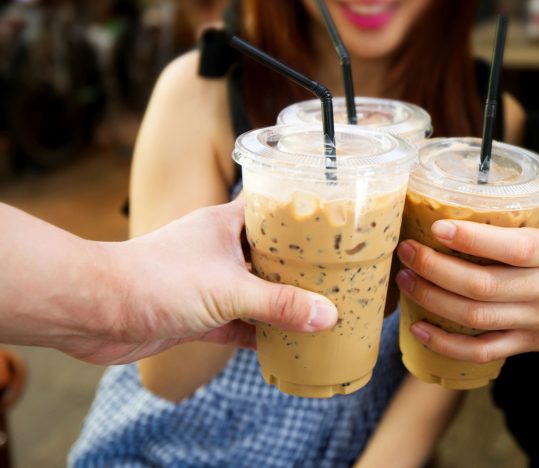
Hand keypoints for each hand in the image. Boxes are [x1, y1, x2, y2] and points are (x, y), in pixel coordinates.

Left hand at [69, 199, 337, 363]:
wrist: (97, 311)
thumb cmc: (156, 280)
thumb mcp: (229, 289)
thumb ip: (279, 303)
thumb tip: (327, 315)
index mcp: (225, 225)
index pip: (270, 210)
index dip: (299, 216)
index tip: (332, 227)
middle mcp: (217, 250)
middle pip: (267, 254)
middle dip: (296, 267)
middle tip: (335, 275)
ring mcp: (207, 283)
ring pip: (253, 291)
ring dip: (279, 303)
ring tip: (318, 310)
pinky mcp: (196, 314)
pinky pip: (237, 322)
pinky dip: (258, 333)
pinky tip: (284, 343)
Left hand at [395, 209, 538, 368]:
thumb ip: (525, 215)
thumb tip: (471, 194)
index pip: (514, 248)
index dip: (472, 239)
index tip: (437, 227)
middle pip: (484, 286)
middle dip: (436, 269)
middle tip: (407, 252)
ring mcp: (536, 322)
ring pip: (476, 317)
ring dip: (432, 300)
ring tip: (405, 279)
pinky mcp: (526, 345)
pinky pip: (482, 351)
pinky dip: (447, 343)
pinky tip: (420, 328)